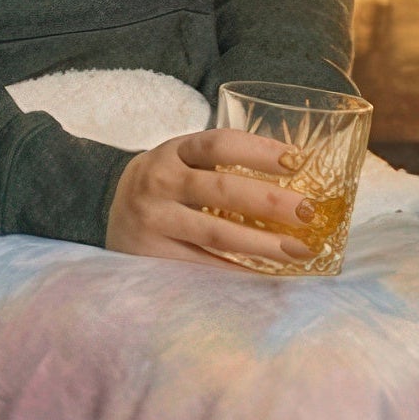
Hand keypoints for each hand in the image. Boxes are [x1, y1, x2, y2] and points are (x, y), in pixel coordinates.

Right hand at [105, 129, 318, 269]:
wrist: (108, 216)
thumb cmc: (166, 188)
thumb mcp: (183, 163)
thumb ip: (223, 166)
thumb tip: (297, 178)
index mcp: (174, 152)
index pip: (219, 145)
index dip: (259, 151)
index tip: (298, 162)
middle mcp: (160, 181)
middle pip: (223, 189)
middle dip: (272, 201)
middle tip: (309, 212)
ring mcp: (154, 219)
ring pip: (216, 231)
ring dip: (263, 242)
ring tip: (300, 249)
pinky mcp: (152, 255)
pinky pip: (204, 264)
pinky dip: (239, 270)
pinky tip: (268, 275)